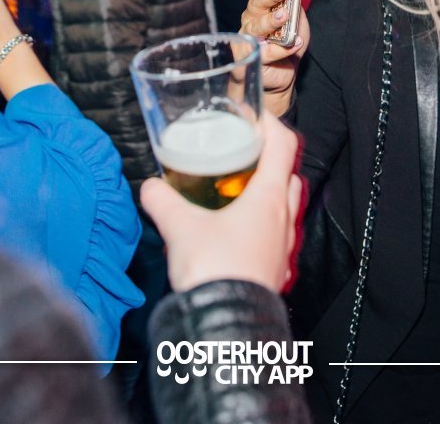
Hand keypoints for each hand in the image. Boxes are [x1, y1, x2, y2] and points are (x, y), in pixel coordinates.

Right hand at [141, 112, 304, 292]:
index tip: (256, 115)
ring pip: (285, 207)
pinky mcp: (276, 269)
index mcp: (269, 198)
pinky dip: (263, 227)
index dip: (272, 123)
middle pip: (288, 175)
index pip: (284, 144)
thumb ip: (163, 201)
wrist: (227, 324)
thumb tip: (151, 187)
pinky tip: (238, 233)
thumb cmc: (214, 272)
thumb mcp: (180, 228)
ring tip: (237, 194)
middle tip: (243, 155)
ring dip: (268, 194)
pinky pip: (277, 238)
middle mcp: (284, 219)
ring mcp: (284, 246)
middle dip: (269, 160)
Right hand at [238, 0, 309, 110]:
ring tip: (285, 16)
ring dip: (272, 19)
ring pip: (257, 25)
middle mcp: (252, 17)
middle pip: (257, 1)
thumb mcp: (296, 18)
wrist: (281, 75)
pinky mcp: (253, 58)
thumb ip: (294, 3)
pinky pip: (267, 52)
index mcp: (261, 2)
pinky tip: (294, 44)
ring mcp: (250, 38)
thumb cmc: (286, 43)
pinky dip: (283, 48)